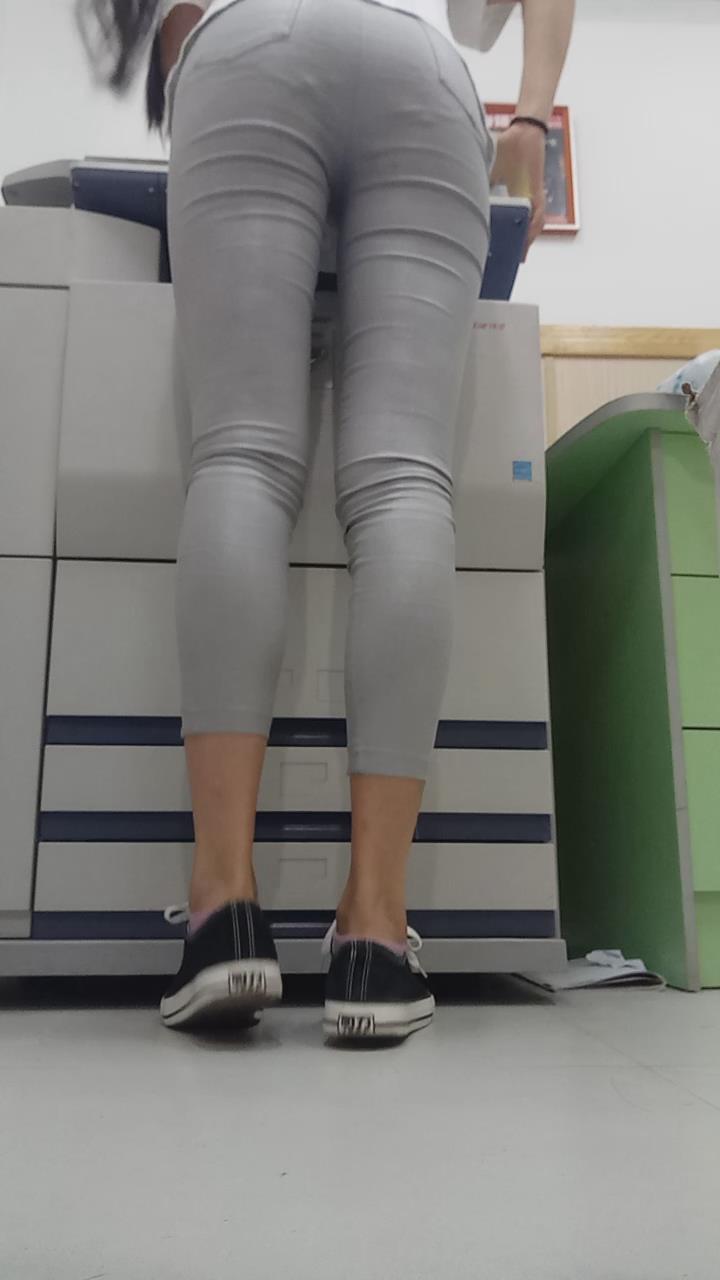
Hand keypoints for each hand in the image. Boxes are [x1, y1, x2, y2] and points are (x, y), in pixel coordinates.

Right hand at [490, 123, 546, 255]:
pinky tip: (527, 240)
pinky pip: (537, 215)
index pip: (509, 223)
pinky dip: (532, 228)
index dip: (505, 238)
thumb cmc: (508, 148)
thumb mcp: (488, 172)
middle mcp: (524, 201)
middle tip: (507, 263)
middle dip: (516, 247)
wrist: (523, 132)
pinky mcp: (537, 192)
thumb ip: (481, 186)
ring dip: (525, 242)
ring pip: (532, 226)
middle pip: (522, 230)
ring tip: (518, 257)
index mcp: (512, 198)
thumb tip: (464, 197)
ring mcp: (532, 197)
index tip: (496, 252)